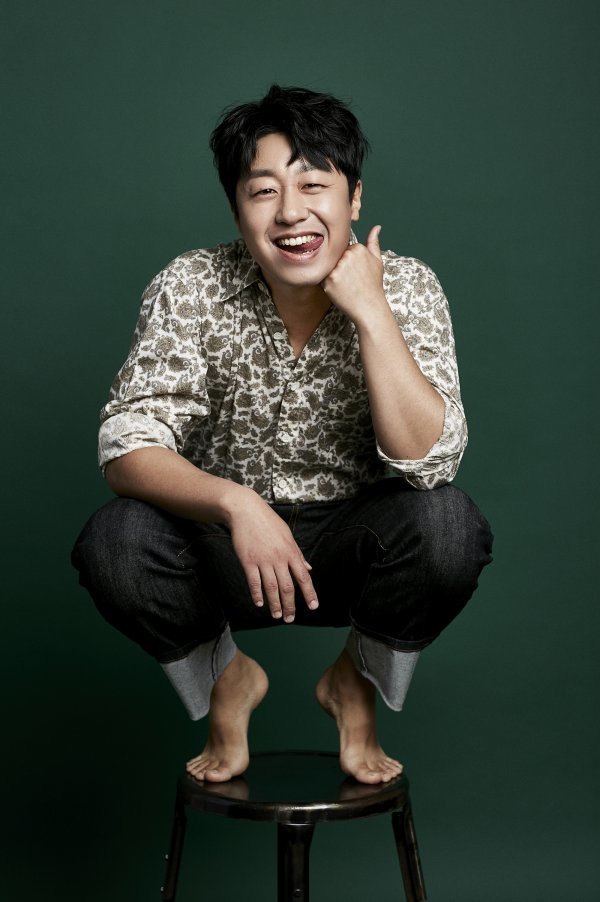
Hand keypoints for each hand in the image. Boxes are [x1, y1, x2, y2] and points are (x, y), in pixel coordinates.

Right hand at [228, 494, 318, 621]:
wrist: (246, 511)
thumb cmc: (268, 522)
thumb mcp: (288, 535)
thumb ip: (298, 554)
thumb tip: (309, 569)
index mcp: (291, 552)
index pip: (303, 577)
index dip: (309, 594)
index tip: (313, 606)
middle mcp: (279, 558)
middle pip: (287, 587)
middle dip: (290, 605)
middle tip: (290, 618)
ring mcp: (263, 560)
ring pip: (271, 588)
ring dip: (275, 604)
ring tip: (277, 615)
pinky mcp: (248, 560)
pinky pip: (254, 581)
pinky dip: (257, 594)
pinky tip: (260, 603)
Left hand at [321, 225, 385, 324]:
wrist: (370, 307)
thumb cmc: (373, 285)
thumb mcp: (377, 261)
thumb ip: (374, 242)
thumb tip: (377, 227)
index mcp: (358, 248)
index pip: (344, 249)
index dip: (347, 262)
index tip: (354, 272)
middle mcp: (347, 255)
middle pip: (334, 257)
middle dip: (338, 267)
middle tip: (349, 280)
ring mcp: (337, 267)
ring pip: (327, 266)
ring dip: (332, 275)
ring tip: (345, 285)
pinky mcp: (329, 279)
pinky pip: (322, 277)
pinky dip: (327, 284)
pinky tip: (339, 289)